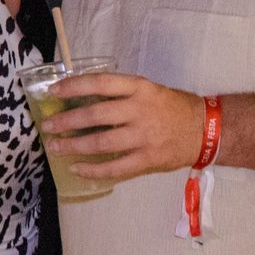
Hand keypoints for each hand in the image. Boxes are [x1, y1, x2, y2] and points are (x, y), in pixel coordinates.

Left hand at [40, 72, 206, 182]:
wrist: (207, 130)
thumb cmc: (172, 107)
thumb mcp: (149, 90)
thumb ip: (121, 93)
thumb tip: (81, 97)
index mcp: (140, 88)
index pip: (101, 83)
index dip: (74, 86)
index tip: (53, 90)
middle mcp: (140, 110)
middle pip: (96, 115)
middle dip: (67, 121)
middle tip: (48, 125)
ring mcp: (144, 137)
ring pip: (102, 143)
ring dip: (74, 146)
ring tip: (54, 147)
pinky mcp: (149, 159)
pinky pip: (116, 168)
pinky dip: (93, 171)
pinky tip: (77, 169)